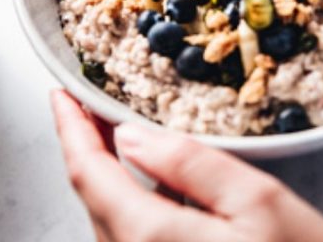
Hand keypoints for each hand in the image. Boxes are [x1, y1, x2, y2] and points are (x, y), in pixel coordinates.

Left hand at [50, 90, 322, 241]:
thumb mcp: (259, 202)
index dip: (71, 127)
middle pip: (94, 198)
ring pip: (111, 220)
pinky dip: (132, 202)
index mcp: (152, 240)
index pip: (89, 173)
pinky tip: (155, 183)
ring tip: (117, 134)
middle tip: (91, 105)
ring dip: (108, 174)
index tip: (63, 95)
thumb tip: (132, 137)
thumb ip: (190, 165)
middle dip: (88, 146)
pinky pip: (132, 239)